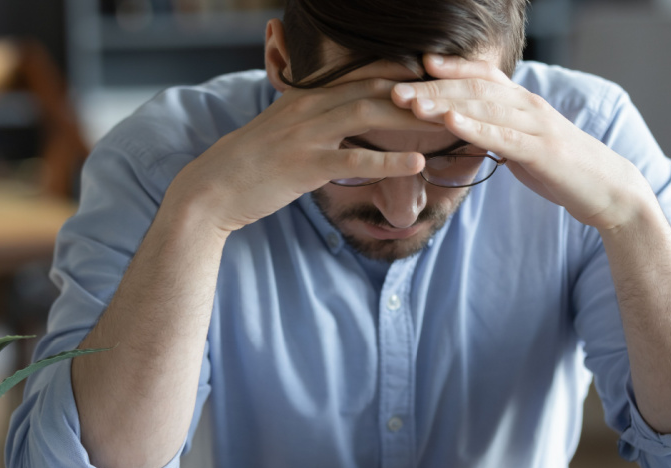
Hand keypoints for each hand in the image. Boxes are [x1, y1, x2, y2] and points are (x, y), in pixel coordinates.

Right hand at [160, 66, 439, 238]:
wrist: (212, 188)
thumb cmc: (252, 164)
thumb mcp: (284, 129)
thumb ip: (315, 118)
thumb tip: (344, 116)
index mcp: (309, 96)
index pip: (366, 77)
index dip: (406, 76)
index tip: (440, 80)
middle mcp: (310, 107)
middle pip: (376, 89)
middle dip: (418, 92)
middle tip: (458, 96)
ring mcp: (307, 135)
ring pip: (369, 116)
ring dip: (412, 117)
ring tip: (449, 123)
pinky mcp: (304, 166)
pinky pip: (353, 161)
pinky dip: (388, 161)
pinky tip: (417, 163)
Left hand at [391, 55, 655, 232]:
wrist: (606, 190)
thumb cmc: (562, 169)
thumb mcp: (524, 146)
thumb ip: (497, 134)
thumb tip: (467, 131)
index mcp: (522, 103)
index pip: (481, 77)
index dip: (448, 69)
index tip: (414, 65)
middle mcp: (528, 105)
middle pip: (472, 88)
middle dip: (431, 87)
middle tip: (393, 88)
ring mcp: (536, 125)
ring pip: (482, 107)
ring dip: (443, 103)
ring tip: (410, 103)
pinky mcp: (541, 150)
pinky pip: (502, 135)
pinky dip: (474, 126)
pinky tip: (450, 122)